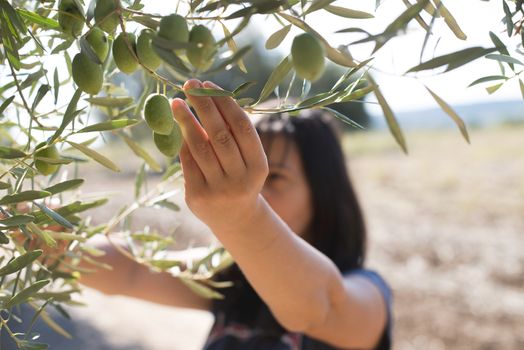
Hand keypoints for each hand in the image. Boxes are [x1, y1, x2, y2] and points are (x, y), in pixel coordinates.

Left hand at [173, 79, 268, 233]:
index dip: (225, 104)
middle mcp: (241, 180)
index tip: (209, 85)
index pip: (242, 128)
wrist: (234, 219)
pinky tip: (178, 126)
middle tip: (190, 85)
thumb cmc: (240, 178)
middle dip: (204, 106)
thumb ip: (233, 136)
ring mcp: (218, 190)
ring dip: (187, 121)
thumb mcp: (246, 160)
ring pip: (200, 147)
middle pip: (220, 135)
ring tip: (176, 102)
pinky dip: (183, 142)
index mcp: (258, 167)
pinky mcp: (197, 197)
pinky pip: (187, 162)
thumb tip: (206, 97)